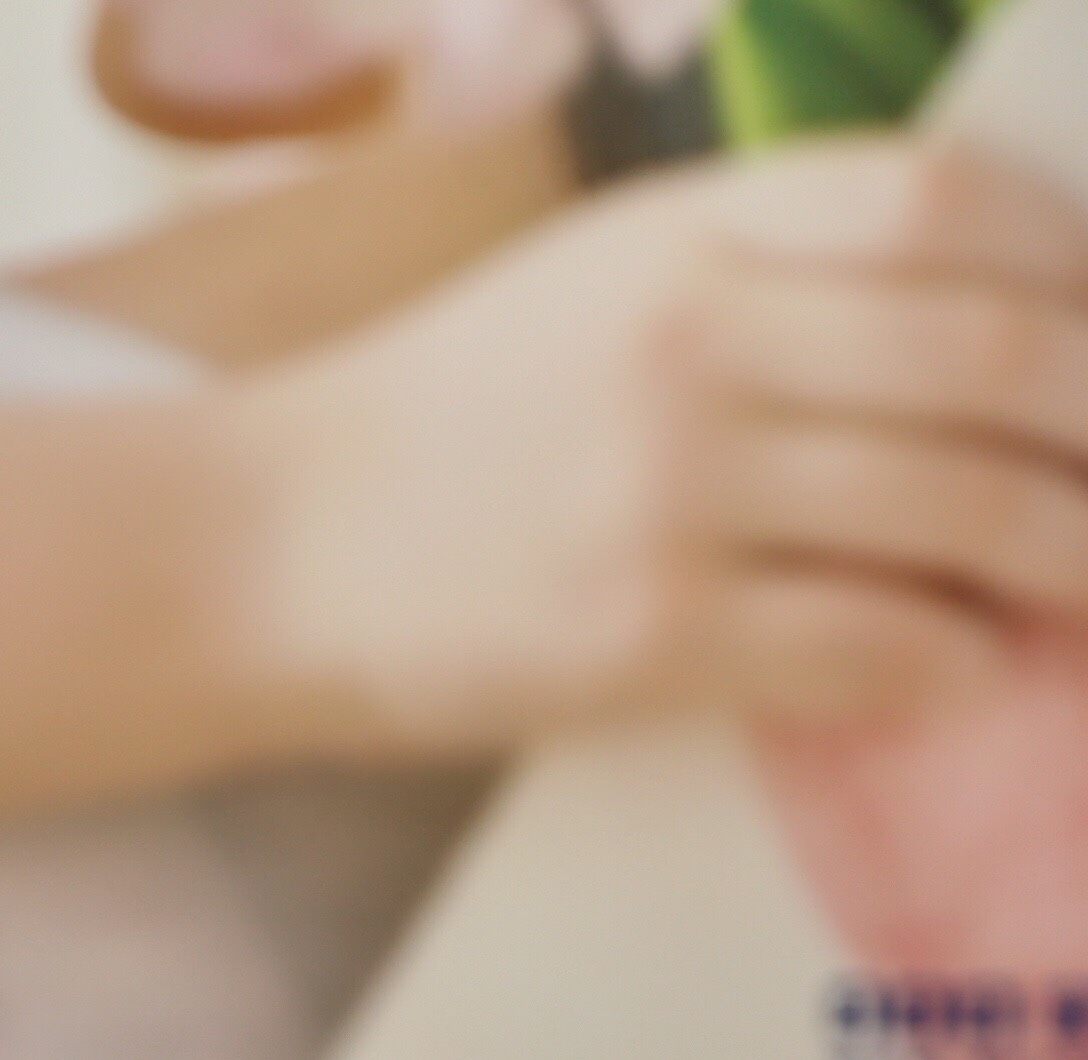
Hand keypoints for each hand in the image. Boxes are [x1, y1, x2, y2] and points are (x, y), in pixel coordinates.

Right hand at [250, 136, 1087, 748]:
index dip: (1070, 260)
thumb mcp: (597, 283)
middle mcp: (685, 344)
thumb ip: (774, 271)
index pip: (942, 203)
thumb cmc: (441, 423)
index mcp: (681, 235)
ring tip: (1084, 577)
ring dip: (1066, 552)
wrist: (249, 555)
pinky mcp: (641, 633)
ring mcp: (664, 491)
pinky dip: (950, 656)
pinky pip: (867, 641)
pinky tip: (965, 662)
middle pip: (992, 354)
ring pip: (959, 508)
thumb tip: (1008, 326)